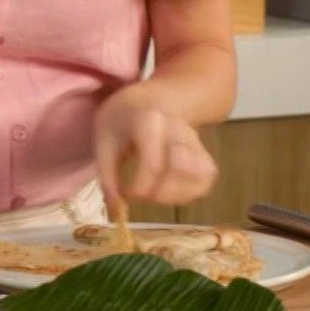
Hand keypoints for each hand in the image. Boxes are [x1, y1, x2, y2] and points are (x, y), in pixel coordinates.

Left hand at [94, 88, 218, 211]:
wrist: (148, 102)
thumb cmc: (123, 121)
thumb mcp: (103, 140)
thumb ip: (107, 174)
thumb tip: (115, 209)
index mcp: (150, 121)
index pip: (153, 164)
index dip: (139, 189)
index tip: (124, 194)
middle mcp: (179, 130)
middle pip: (181, 170)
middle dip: (158, 193)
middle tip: (140, 194)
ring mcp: (197, 144)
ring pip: (201, 176)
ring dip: (177, 196)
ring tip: (155, 194)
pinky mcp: (205, 158)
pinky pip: (206, 181)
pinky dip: (189, 195)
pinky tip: (169, 193)